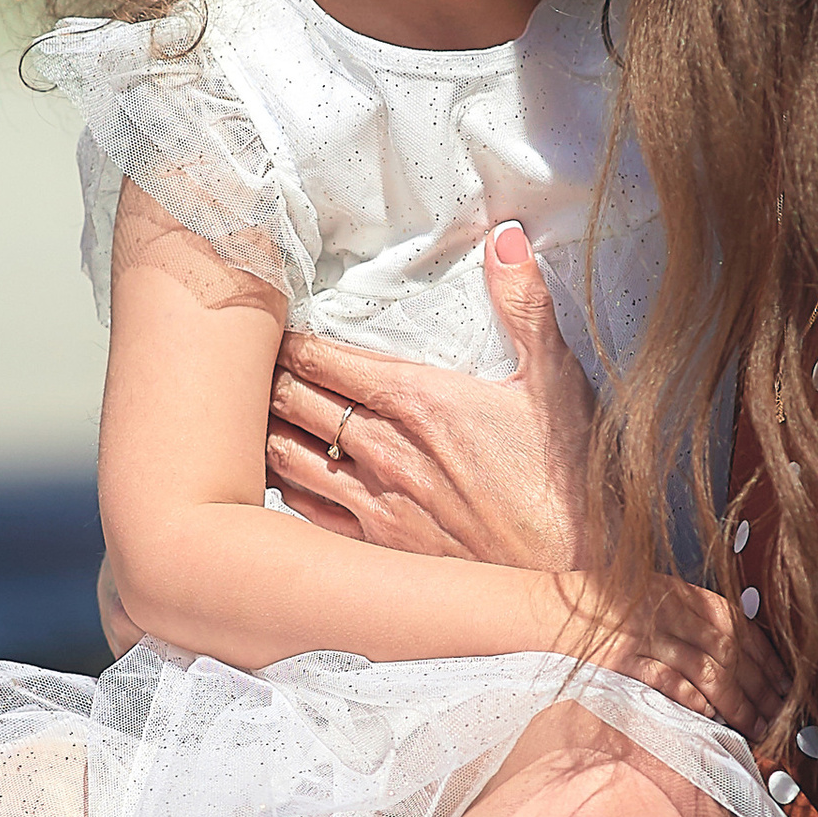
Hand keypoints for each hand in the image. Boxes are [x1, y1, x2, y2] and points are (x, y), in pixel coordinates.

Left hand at [268, 222, 602, 568]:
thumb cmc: (567, 483)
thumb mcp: (557, 382)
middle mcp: (384, 452)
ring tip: (251, 412)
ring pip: (284, 455)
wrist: (569, 579)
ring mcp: (373, 504)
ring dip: (264, 430)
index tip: (273, 327)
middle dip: (265, 377)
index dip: (286, 340)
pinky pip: (303, 510)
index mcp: (418, 401)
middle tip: (248, 363)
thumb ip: (525, 304)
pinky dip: (282, 485)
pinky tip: (281, 473)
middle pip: (290, 401)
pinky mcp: (376, 549)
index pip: (319, 358)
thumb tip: (505, 237)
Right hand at [572, 573, 786, 740]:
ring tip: (757, 727)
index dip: (766, 656)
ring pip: (710, 673)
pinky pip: (673, 685)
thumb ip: (687, 614)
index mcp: (678, 591)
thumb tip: (731, 650)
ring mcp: (648, 635)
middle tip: (779, 714)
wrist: (542, 608)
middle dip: (761, 687)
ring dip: (739, 705)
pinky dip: (698, 705)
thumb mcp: (648, 594)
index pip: (738, 624)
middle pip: (731, 652)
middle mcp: (668, 610)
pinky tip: (715, 722)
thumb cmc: (594, 606)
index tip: (784, 681)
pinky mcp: (626, 660)